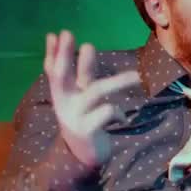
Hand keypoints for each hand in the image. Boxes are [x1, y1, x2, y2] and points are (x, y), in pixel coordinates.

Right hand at [43, 30, 140, 168]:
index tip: (54, 34)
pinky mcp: (87, 130)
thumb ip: (85, 74)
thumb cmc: (85, 119)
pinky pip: (107, 112)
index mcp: (61, 94)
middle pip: (61, 75)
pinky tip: (122, 118)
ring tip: (138, 77)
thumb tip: (87, 45)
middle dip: (65, 55)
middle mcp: (63, 102)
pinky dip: (118, 112)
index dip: (52, 53)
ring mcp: (74, 116)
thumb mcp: (83, 96)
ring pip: (95, 91)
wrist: (83, 156)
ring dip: (118, 82)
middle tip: (69, 34)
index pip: (53, 70)